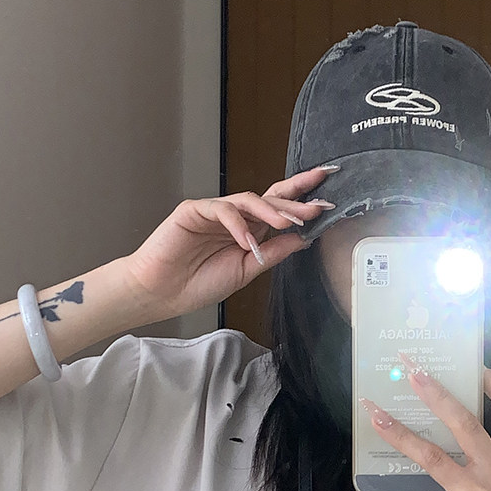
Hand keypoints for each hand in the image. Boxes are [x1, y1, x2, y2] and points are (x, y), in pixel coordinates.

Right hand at [121, 168, 337, 319]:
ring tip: (289, 223)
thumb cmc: (198, 283)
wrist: (162, 293)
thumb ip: (273, 253)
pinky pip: (222, 210)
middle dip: (296, 200)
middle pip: (270, 197)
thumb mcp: (247, 270)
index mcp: (249, 229)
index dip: (302, 200)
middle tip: (318, 205)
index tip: (328, 197)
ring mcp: (215, 211)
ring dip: (272, 211)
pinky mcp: (194, 210)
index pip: (279, 209)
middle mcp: (235, 216)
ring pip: (249, 200)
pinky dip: (238, 224)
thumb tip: (303, 239)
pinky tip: (248, 241)